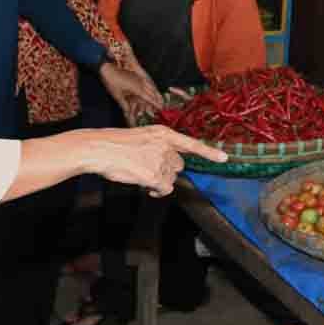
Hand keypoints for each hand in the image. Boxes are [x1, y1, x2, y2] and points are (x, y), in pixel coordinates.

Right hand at [86, 126, 226, 196]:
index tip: (224, 158)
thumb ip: (157, 147)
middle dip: (168, 170)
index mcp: (163, 133)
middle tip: (148, 169)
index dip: (209, 152)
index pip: (191, 144)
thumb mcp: (142, 138)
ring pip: (171, 178)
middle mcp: (165, 146)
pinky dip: (157, 191)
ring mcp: (160, 161)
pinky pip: (164, 189)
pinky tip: (146, 186)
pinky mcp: (154, 175)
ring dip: (160, 180)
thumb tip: (166, 165)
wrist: (98, 149)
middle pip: (179, 165)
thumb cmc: (115, 144)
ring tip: (141, 174)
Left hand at [99, 61, 163, 112]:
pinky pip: (146, 81)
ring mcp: (138, 78)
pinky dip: (150, 85)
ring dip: (155, 92)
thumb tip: (128, 113)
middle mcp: (140, 83)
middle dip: (157, 98)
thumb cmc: (112, 83)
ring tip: (159, 97)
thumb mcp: (117, 96)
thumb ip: (124, 105)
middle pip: (152, 91)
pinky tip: (150, 87)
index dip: (155, 103)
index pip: (149, 98)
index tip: (161, 107)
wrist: (108, 69)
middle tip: (162, 105)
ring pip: (150, 85)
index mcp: (137, 89)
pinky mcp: (135, 75)